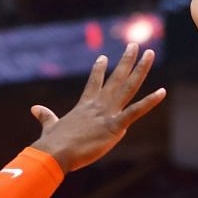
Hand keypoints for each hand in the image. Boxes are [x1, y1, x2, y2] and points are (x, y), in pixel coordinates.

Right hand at [30, 42, 165, 172]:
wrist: (55, 153)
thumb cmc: (52, 144)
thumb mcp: (50, 127)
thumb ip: (46, 116)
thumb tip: (35, 108)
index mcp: (84, 107)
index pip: (93, 83)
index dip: (99, 70)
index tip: (104, 57)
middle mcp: (98, 106)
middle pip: (116, 78)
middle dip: (126, 60)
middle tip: (134, 45)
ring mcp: (107, 114)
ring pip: (128, 87)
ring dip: (140, 69)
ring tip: (149, 53)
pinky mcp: (114, 127)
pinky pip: (136, 111)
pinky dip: (150, 102)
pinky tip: (162, 91)